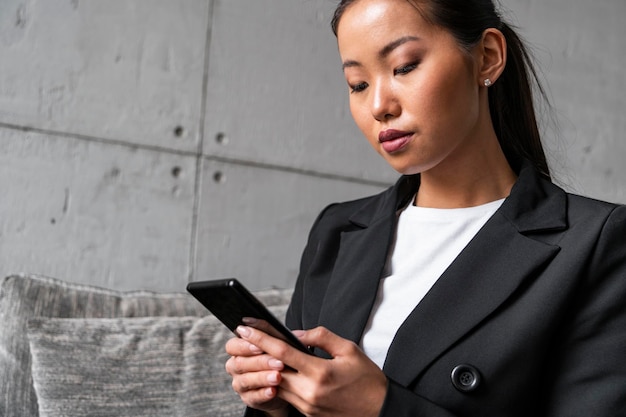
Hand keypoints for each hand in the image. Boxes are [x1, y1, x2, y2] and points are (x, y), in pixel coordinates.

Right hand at [224, 335, 288, 415]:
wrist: (287, 383)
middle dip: (260, 362)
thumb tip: (276, 328)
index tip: (259, 346)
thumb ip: (273, 334)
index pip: (233, 346)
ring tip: (278, 377)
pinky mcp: (248, 399)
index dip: (244, 346)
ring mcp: (240, 384)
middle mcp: (235, 367)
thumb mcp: (279, 344)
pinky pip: (253, 397)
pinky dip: (263, 393)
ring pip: (246, 380)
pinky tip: (273, 391)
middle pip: (240, 363)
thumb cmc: (279, 357)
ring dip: (263, 378)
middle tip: (278, 362)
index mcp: (239, 350)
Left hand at [238, 325, 387, 416]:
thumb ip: (321, 337)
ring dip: (264, 368)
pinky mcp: (308, 414)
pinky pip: (286, 395)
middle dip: (255, 352)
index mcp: (320, 372)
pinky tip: (276, 369)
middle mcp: (309, 391)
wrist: (379, 410)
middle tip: (243, 337)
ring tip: (255, 351)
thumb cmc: (367, 379)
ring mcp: (307, 406)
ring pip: (275, 384)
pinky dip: (278, 381)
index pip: (281, 352)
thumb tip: (296, 333)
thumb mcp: (348, 349)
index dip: (260, 338)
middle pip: (272, 369)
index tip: (245, 327)